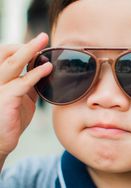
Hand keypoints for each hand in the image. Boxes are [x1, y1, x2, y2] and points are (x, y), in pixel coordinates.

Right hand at [0, 33, 52, 157]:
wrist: (0, 141)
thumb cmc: (11, 119)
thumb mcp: (22, 97)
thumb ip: (29, 84)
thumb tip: (42, 72)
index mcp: (0, 78)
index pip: (6, 55)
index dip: (22, 48)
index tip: (40, 45)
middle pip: (7, 54)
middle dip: (26, 44)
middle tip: (43, 36)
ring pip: (13, 63)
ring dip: (29, 50)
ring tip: (43, 42)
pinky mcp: (6, 99)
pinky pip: (22, 83)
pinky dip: (36, 73)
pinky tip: (47, 68)